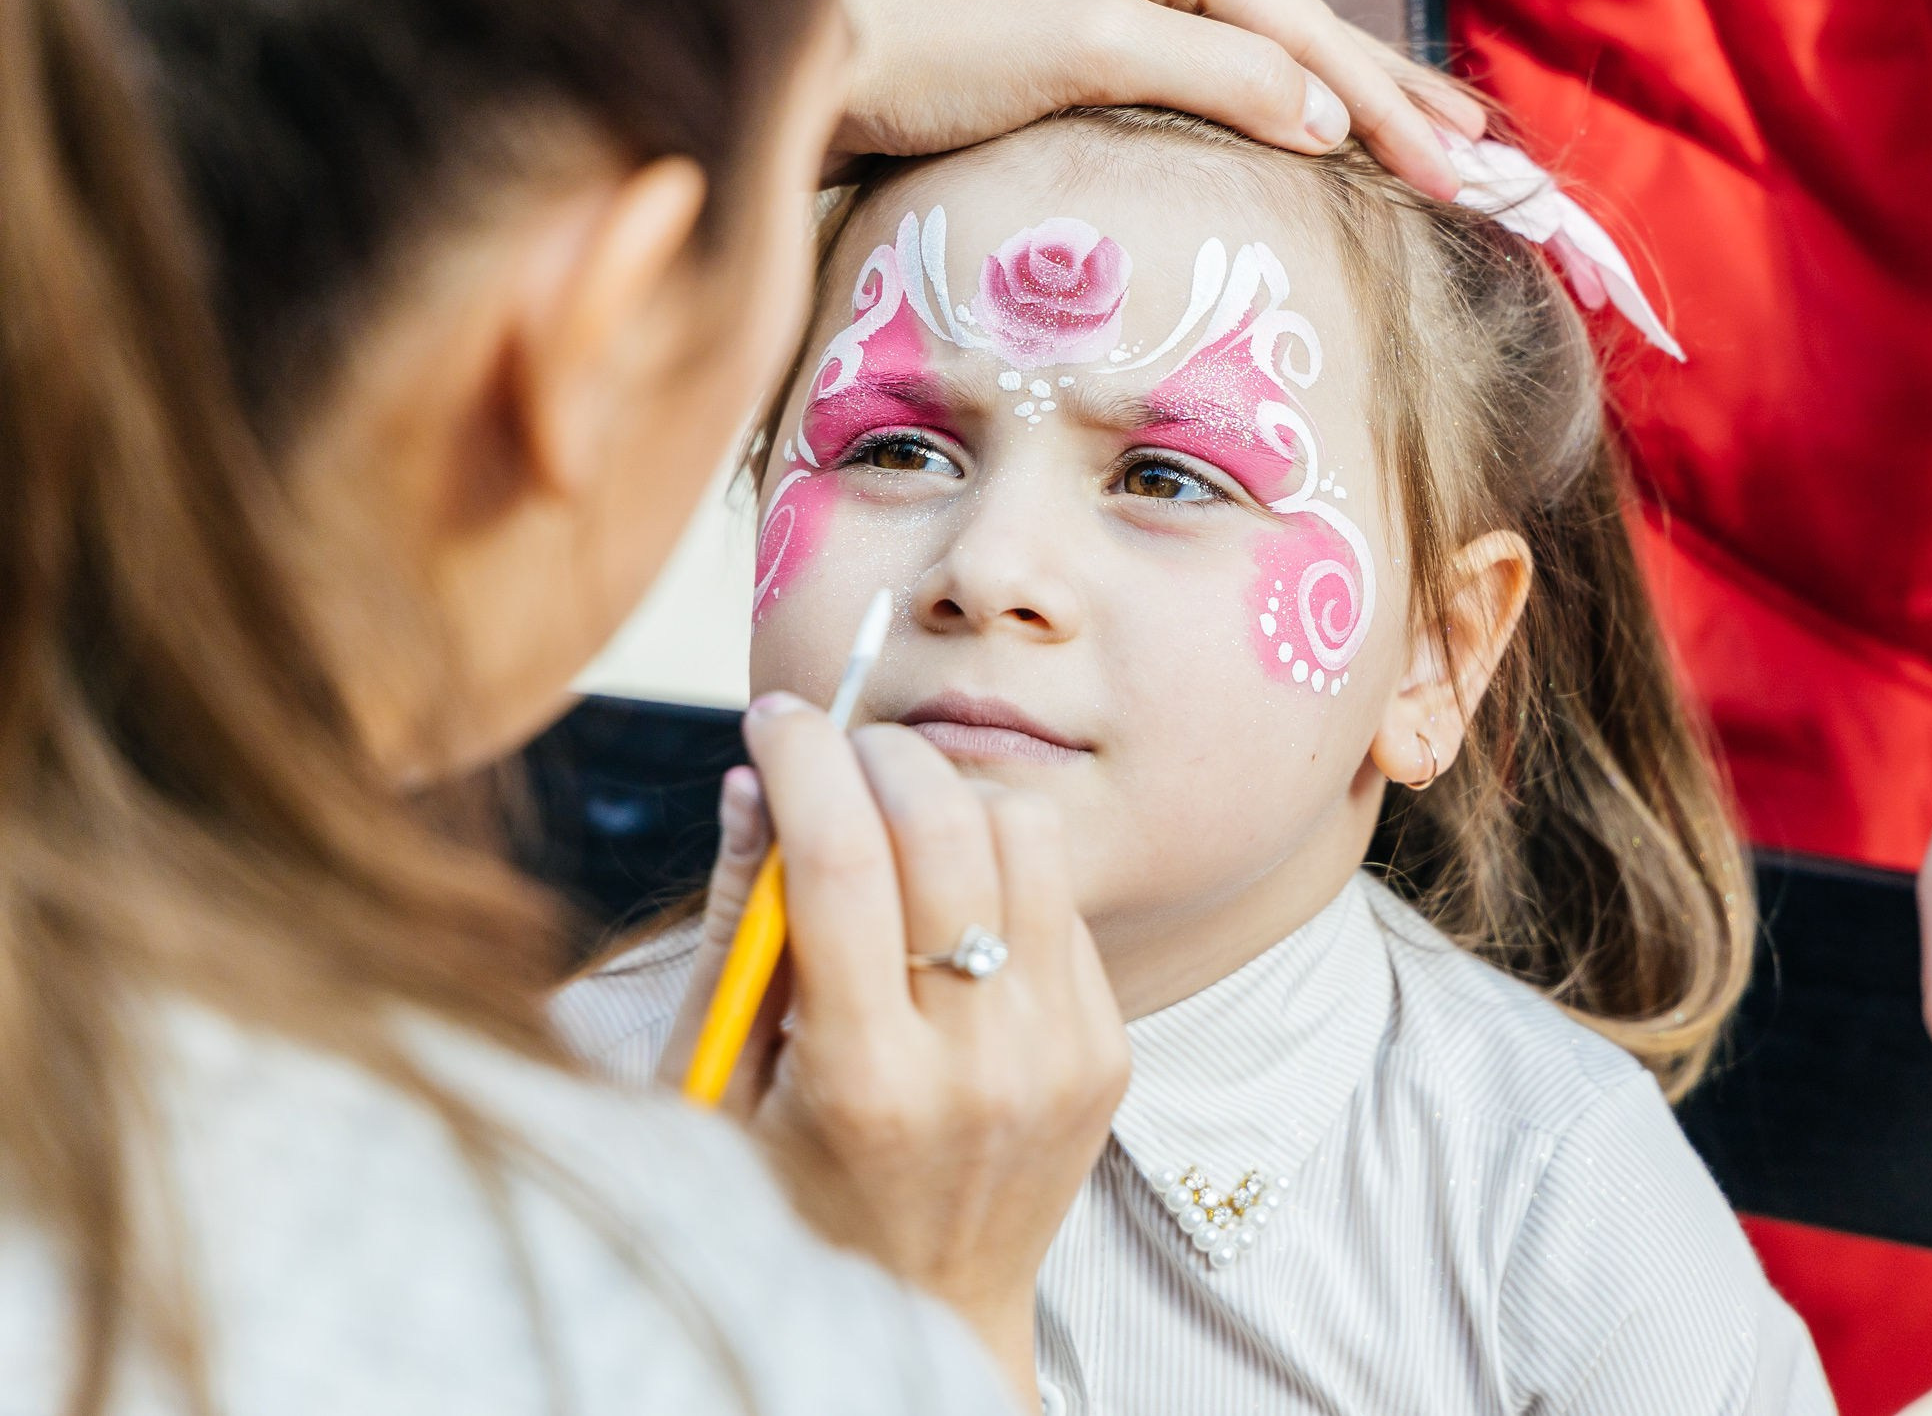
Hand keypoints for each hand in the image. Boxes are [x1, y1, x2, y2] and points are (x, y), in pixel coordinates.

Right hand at [661, 696, 1128, 1407]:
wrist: (925, 1319)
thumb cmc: (792, 1199)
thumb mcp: (722, 1087)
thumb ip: (737, 932)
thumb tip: (749, 781)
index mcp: (863, 1083)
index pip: (839, 860)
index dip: (803, 757)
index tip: (775, 715)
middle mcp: (981, 1064)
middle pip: (946, 827)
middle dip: (880, 750)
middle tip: (834, 747)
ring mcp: (1060, 1056)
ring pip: (1025, 839)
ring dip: (952, 792)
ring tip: (893, 809)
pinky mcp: (1108, 1050)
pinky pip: (1063, 899)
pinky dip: (1000, 864)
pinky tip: (949, 894)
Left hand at [834, 0, 1484, 196]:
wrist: (811, 65)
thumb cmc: (932, 48)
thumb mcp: (1085, 49)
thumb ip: (1214, 75)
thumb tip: (1325, 116)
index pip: (1303, 28)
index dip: (1385, 107)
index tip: (1458, 178)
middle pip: (1302, 30)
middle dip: (1396, 97)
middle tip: (1485, 159)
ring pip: (1265, 55)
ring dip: (1350, 107)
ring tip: (1433, 146)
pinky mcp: (1085, 47)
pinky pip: (1216, 79)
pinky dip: (1280, 113)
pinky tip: (1313, 140)